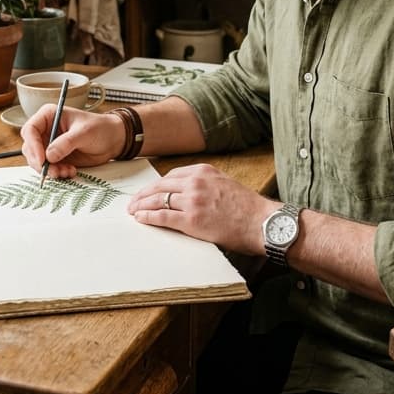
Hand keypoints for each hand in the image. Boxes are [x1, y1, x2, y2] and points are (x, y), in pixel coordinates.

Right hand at [19, 105, 124, 179]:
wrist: (112, 140)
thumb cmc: (100, 128)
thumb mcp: (84, 133)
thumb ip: (66, 143)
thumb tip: (49, 155)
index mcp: (49, 115)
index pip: (30, 129)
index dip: (33, 145)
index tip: (42, 159)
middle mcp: (46, 130)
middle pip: (30, 148)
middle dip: (40, 162)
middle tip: (54, 171)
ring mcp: (50, 144)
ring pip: (37, 161)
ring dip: (50, 170)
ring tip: (67, 171)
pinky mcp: (56, 157)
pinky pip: (48, 168)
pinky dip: (57, 173)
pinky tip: (70, 171)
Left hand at [127, 164, 278, 254]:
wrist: (261, 222)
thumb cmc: (248, 207)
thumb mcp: (225, 183)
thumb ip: (206, 183)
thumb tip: (189, 192)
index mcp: (203, 171)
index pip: (172, 175)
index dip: (157, 185)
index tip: (149, 191)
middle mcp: (195, 182)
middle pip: (160, 186)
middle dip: (144, 194)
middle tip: (133, 202)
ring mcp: (192, 200)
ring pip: (158, 200)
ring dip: (142, 206)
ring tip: (133, 211)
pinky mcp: (192, 220)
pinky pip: (163, 216)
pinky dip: (149, 217)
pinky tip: (141, 219)